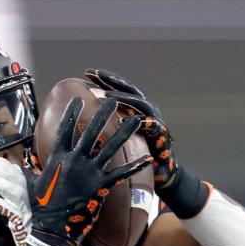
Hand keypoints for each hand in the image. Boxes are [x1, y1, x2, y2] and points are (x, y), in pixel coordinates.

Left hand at [0, 157, 30, 245]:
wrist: (35, 240)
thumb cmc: (23, 218)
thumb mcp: (19, 200)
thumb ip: (12, 184)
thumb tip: (1, 165)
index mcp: (27, 190)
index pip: (18, 173)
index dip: (6, 166)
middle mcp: (27, 196)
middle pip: (15, 179)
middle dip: (0, 170)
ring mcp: (23, 207)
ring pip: (10, 191)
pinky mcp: (18, 220)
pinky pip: (5, 208)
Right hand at [29, 96, 148, 245]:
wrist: (52, 229)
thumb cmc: (40, 208)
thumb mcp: (31, 184)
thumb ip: (28, 170)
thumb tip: (17, 164)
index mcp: (57, 158)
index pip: (65, 129)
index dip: (71, 113)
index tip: (78, 100)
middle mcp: (74, 161)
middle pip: (91, 132)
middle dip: (103, 114)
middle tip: (112, 101)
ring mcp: (89, 173)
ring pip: (110, 148)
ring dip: (124, 132)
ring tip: (135, 120)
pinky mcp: (100, 186)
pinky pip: (121, 174)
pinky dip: (134, 167)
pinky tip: (146, 159)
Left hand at [84, 69, 207, 216]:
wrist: (161, 173)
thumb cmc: (137, 156)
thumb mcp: (121, 139)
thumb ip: (110, 127)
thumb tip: (83, 122)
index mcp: (135, 109)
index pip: (119, 90)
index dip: (104, 80)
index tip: (87, 72)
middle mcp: (146, 111)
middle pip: (129, 90)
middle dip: (112, 81)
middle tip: (96, 73)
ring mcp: (155, 121)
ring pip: (140, 104)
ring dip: (123, 98)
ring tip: (107, 94)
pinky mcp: (161, 136)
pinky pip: (151, 127)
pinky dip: (141, 121)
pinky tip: (126, 120)